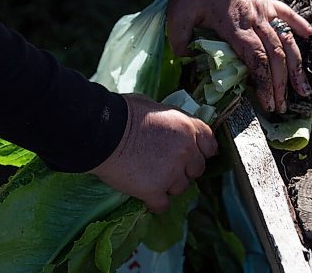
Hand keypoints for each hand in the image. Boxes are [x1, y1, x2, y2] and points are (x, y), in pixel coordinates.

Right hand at [88, 94, 217, 212]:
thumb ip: (172, 119)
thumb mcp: (156, 107)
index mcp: (187, 128)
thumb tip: (173, 124)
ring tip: (150, 177)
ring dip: (169, 185)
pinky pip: (162, 205)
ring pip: (181, 188)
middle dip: (185, 169)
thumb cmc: (123, 113)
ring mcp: (171, 173)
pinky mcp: (154, 190)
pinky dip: (154, 202)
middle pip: (197, 169)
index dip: (202, 150)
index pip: (210, 143)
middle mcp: (185, 151)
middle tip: (167, 166)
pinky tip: (146, 195)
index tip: (194, 154)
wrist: (101, 132)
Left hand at [167, 0, 311, 112]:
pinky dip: (309, 31)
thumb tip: (185, 61)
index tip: (267, 102)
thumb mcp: (179, 12)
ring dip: (298, 68)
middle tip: (281, 107)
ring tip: (304, 91)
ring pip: (289, 42)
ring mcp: (267, 11)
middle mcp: (257, 21)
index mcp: (236, 26)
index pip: (257, 59)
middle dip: (280, 84)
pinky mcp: (271, 4)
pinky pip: (293, 18)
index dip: (264, 82)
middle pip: (276, 56)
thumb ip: (179, 38)